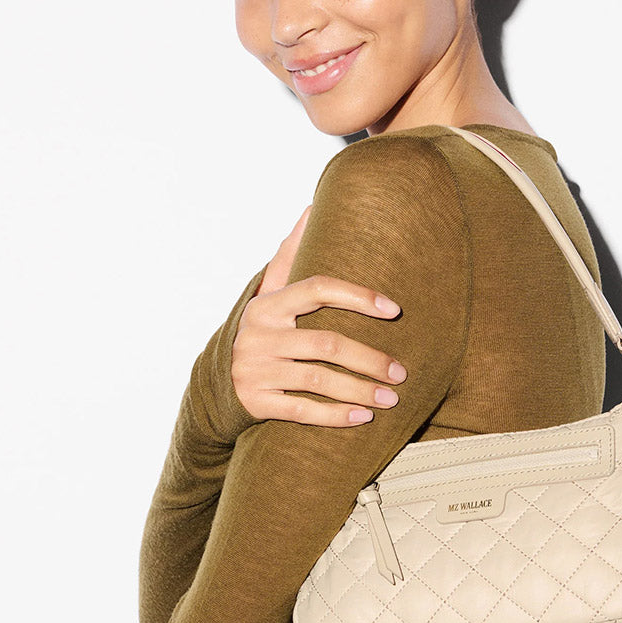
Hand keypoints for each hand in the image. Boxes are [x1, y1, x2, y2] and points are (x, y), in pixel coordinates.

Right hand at [232, 205, 407, 424]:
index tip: (395, 310)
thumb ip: (292, 252)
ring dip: (361, 391)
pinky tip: (364, 417)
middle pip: (327, 343)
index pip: (318, 289)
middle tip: (401, 372)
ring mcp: (254, 370)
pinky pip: (302, 411)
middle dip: (370, 359)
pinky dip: (336, 416)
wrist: (219, 382)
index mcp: (269, 304)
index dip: (358, 296)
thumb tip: (314, 205)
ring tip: (393, 398)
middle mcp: (259, 335)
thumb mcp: (270, 291)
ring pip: (318, 380)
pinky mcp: (255, 403)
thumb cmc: (264, 329)